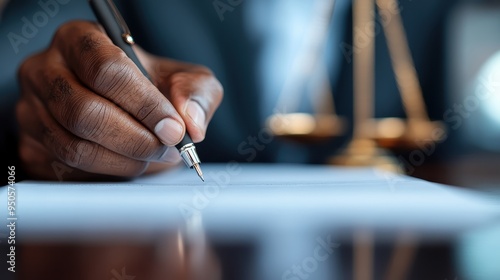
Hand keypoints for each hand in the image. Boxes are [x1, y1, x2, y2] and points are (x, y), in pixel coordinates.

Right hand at [16, 21, 222, 179]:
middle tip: (168, 149)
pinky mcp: (31, 145)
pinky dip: (107, 174)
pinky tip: (129, 163)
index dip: (144, 104)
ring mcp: (31, 109)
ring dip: (125, 161)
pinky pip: (67, 171)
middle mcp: (45, 70)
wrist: (126, 109)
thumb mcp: (183, 80)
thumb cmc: (151, 88)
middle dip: (136, 139)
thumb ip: (196, 92)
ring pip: (74, 147)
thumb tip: (190, 122)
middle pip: (84, 112)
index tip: (173, 128)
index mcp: (79, 40)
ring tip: (154, 157)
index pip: (105, 69)